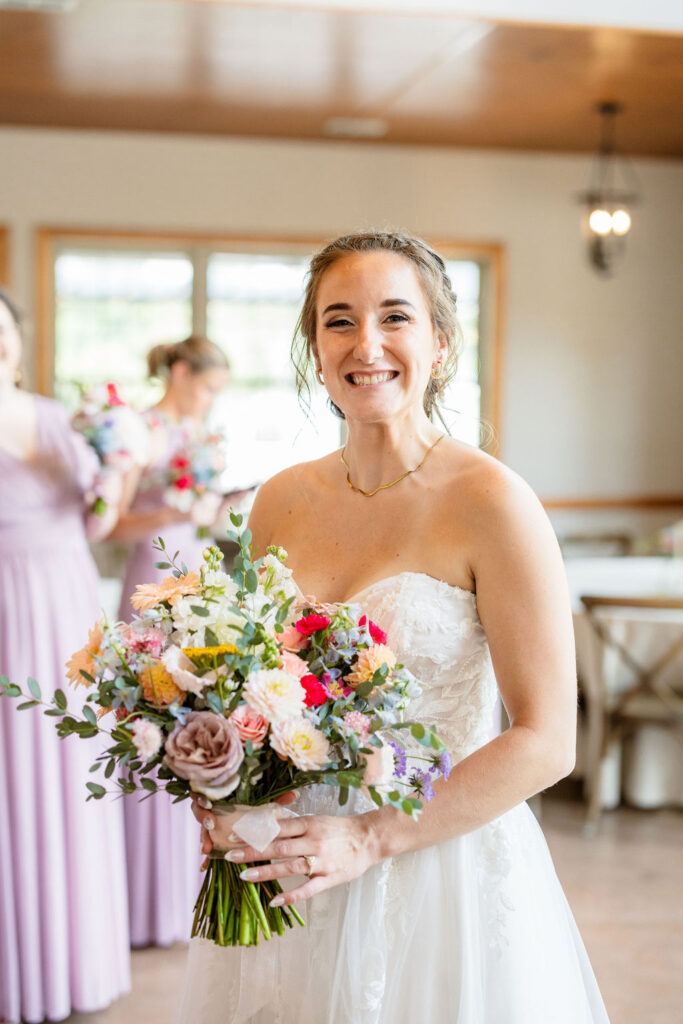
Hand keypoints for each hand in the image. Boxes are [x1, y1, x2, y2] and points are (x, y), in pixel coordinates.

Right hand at [192, 790, 297, 867]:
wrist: (250, 826)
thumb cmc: (255, 812)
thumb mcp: (265, 806)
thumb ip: (277, 800)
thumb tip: (295, 795)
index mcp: (224, 797)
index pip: (209, 793)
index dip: (205, 798)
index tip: (209, 803)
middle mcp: (213, 809)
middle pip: (199, 810)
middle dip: (202, 817)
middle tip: (210, 824)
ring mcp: (209, 825)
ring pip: (201, 829)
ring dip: (203, 837)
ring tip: (206, 848)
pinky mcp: (211, 841)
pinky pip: (205, 847)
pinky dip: (206, 858)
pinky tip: (205, 866)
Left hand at [193, 797, 377, 907]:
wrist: (369, 838)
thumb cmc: (340, 828)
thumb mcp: (318, 819)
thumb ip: (296, 825)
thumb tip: (269, 825)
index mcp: (310, 824)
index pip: (278, 827)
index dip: (255, 831)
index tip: (235, 834)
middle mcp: (313, 842)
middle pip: (278, 847)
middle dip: (252, 851)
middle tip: (230, 855)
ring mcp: (321, 862)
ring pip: (289, 867)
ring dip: (265, 872)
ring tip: (244, 876)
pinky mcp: (329, 879)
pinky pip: (308, 889)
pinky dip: (291, 896)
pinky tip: (274, 901)